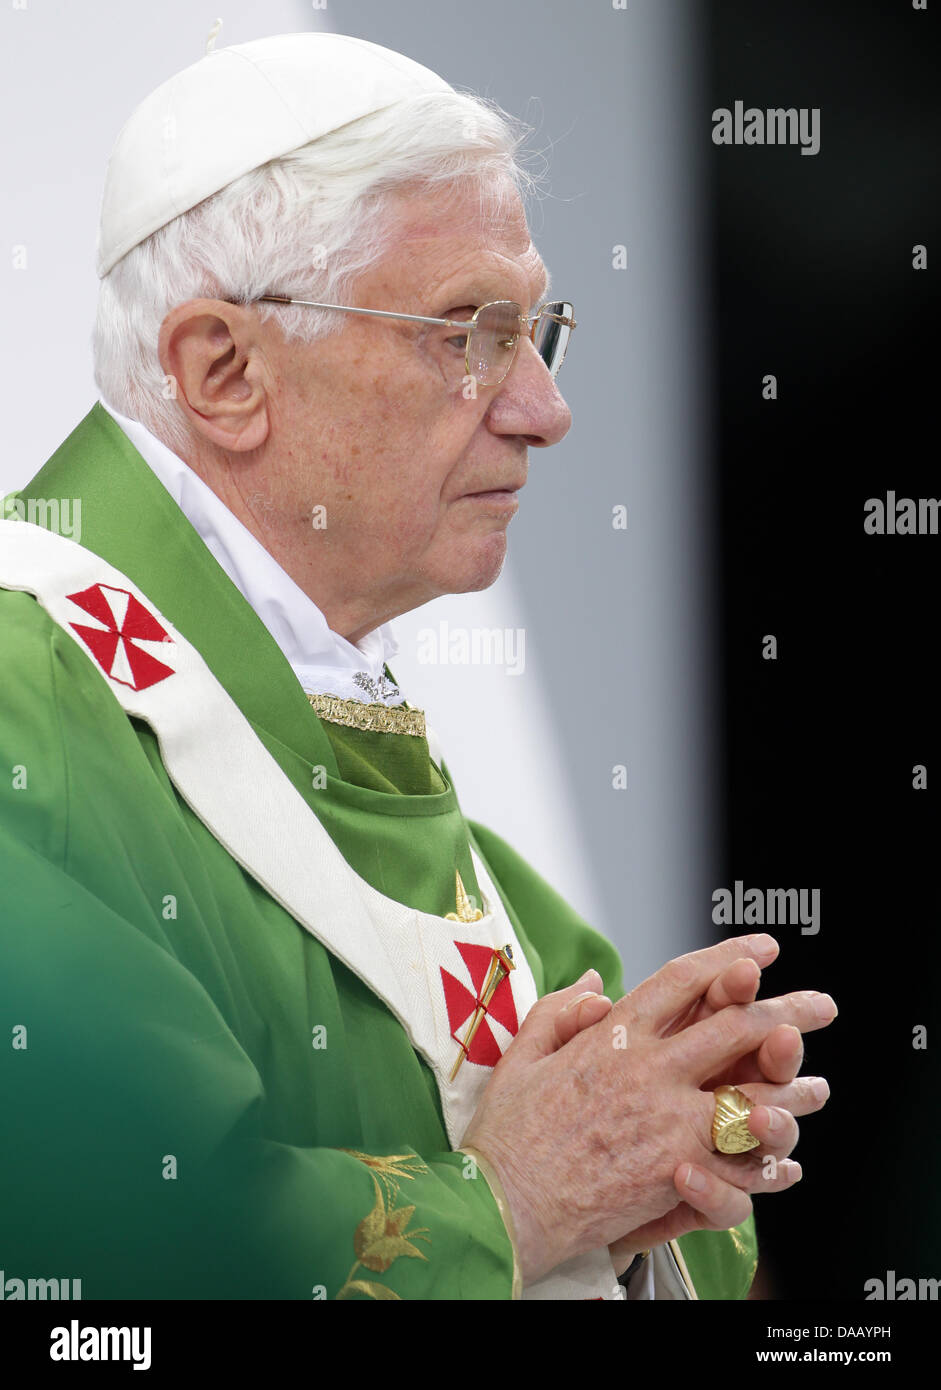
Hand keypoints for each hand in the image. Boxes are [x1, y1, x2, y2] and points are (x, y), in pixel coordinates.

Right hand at [460, 935, 836, 1285]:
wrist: (502, 1203)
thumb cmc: (507, 1132)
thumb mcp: (521, 1053)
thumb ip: (561, 1009)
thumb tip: (594, 979)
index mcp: (614, 1035)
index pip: (682, 980)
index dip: (728, 959)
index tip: (761, 951)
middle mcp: (649, 1068)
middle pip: (734, 1026)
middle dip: (786, 1010)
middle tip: (821, 1006)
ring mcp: (668, 1120)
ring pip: (750, 1093)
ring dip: (790, 1087)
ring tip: (818, 1087)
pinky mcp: (678, 1171)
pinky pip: (739, 1161)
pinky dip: (766, 1159)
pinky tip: (786, 1159)